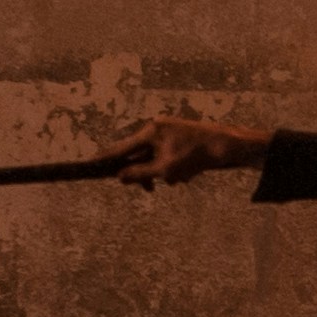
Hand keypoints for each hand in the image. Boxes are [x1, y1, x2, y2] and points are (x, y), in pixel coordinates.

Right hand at [100, 118, 267, 187]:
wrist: (227, 146)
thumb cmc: (195, 156)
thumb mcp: (165, 169)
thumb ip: (140, 173)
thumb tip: (119, 177)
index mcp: (150, 131)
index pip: (121, 147)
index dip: (106, 158)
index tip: (90, 164)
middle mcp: (157, 128)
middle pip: (139, 156)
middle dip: (148, 174)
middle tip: (151, 188)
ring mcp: (169, 132)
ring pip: (156, 160)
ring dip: (165, 174)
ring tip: (181, 178)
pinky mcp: (180, 139)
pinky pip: (169, 158)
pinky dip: (175, 169)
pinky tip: (190, 173)